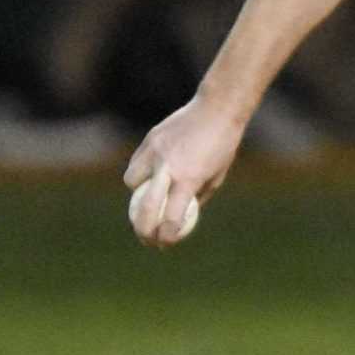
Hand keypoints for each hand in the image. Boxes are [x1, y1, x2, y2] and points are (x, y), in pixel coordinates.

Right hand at [123, 94, 243, 246]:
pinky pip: (136, 163)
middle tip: (146, 238)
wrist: (217, 110)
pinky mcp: (150, 140)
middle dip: (142, 229)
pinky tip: (148, 174)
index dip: (166, 237)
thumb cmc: (222, 145)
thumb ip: (196, 197)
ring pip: (132, 182)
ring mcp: (155, 152)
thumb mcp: (216, 177)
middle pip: (144, 208)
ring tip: (147, 197)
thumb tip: (182, 218)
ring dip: (136, 194)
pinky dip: (139, 172)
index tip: (164, 244)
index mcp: (189, 180)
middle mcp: (168, 168)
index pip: (170, 219)